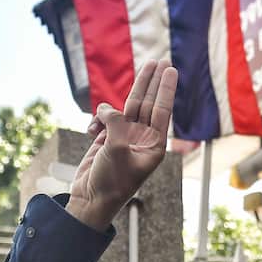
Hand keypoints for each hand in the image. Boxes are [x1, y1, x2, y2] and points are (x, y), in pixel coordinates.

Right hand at [67, 60, 178, 230]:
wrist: (90, 200)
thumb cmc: (111, 181)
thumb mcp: (117, 148)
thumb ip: (116, 122)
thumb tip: (106, 109)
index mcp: (153, 146)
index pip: (161, 110)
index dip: (165, 89)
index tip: (171, 70)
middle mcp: (141, 140)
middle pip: (147, 104)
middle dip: (152, 82)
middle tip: (160, 61)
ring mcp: (123, 139)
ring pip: (126, 108)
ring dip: (131, 91)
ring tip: (144, 68)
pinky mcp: (106, 140)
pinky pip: (103, 120)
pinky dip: (97, 120)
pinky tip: (91, 132)